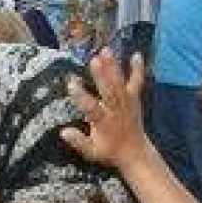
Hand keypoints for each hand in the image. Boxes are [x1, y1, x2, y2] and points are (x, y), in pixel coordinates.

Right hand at [62, 50, 149, 171]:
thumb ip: (78, 142)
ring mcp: (127, 103)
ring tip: (106, 50)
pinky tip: (137, 54)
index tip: (71, 83)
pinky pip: (137, 83)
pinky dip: (138, 69)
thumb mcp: (91, 152)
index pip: (91, 108)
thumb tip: (63, 132)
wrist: (135, 152)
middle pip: (109, 91)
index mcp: (104, 122)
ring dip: (114, 66)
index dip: (81, 96)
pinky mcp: (134, 99)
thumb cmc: (109, 150)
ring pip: (120, 83)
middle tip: (94, 59)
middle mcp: (116, 110)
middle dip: (102, 76)